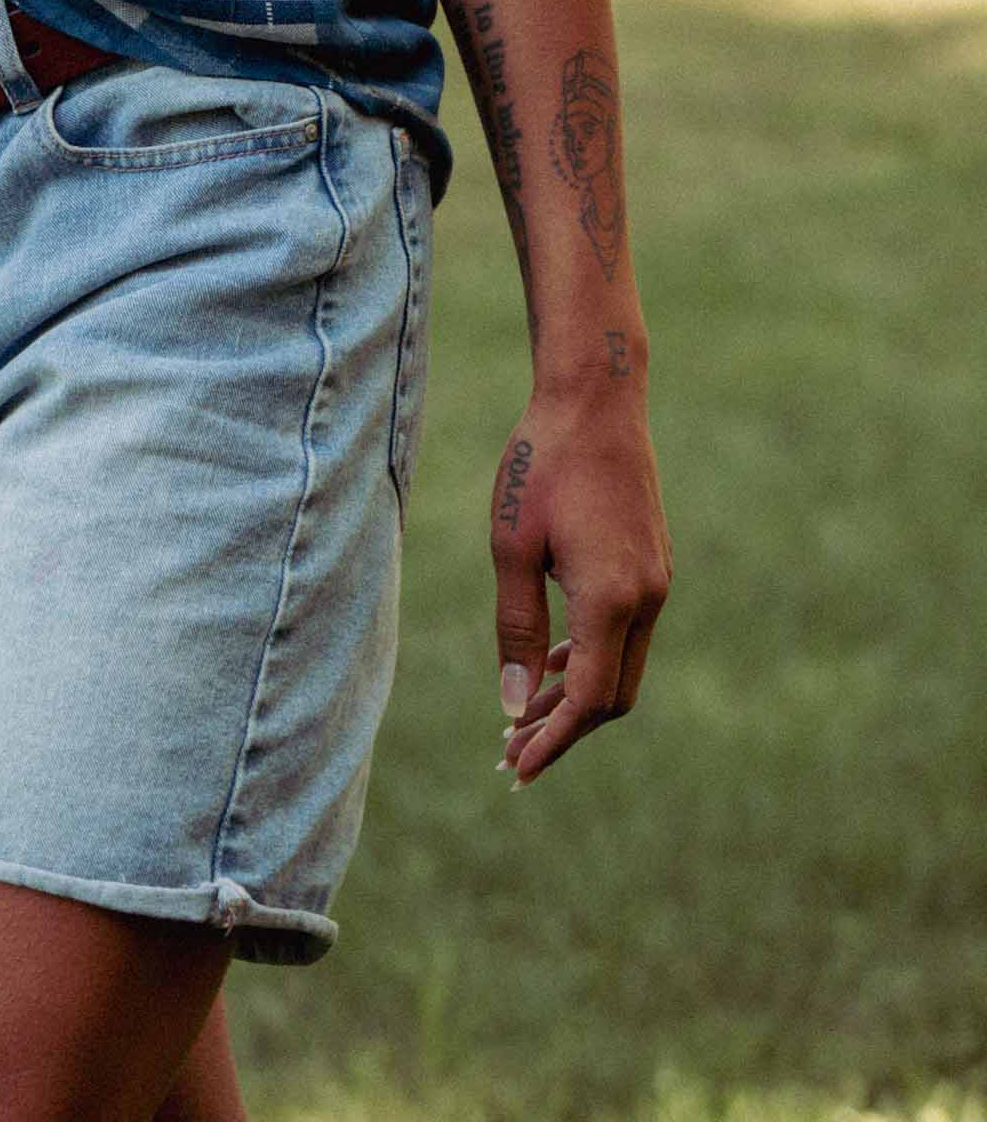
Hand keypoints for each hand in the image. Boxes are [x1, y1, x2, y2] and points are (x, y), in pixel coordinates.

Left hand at [489, 384, 670, 786]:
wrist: (596, 398)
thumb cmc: (543, 464)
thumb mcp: (512, 545)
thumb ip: (516, 629)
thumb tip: (513, 704)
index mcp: (613, 598)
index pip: (590, 701)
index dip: (553, 741)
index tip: (516, 770)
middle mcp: (648, 598)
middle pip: (614, 697)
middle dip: (564, 730)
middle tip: (510, 752)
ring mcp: (658, 582)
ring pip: (623, 667)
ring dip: (578, 696)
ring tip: (524, 716)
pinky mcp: (655, 564)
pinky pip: (628, 635)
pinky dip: (593, 660)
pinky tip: (555, 661)